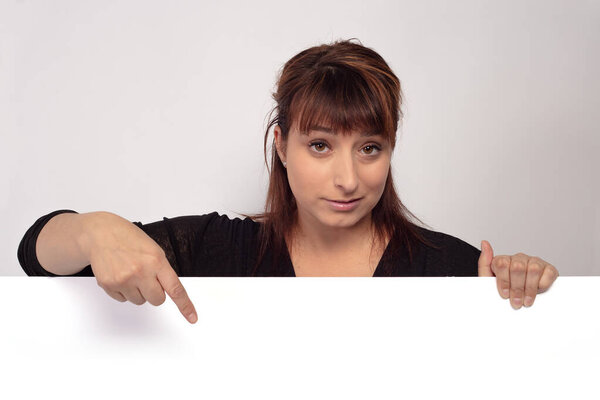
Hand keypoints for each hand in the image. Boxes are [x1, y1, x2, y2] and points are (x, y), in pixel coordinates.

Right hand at [81, 212, 197, 323]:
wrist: (101, 234)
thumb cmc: (129, 239)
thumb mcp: (154, 250)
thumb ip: (162, 270)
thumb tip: (169, 290)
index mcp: (156, 261)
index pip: (175, 288)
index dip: (185, 305)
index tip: (192, 317)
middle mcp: (141, 272)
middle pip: (157, 300)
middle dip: (155, 292)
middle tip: (147, 278)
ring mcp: (124, 280)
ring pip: (140, 301)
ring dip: (138, 291)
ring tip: (130, 272)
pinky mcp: (109, 285)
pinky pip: (123, 300)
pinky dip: (123, 291)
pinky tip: (119, 274)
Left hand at [477, 240, 558, 308]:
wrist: (518, 308)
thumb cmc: (504, 293)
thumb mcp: (489, 281)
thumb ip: (484, 262)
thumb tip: (484, 243)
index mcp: (504, 260)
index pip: (502, 264)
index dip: (503, 281)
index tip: (504, 294)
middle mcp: (519, 259)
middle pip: (517, 267)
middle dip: (517, 288)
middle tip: (516, 301)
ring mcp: (535, 262)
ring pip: (533, 269)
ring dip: (529, 289)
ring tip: (526, 300)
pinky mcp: (549, 269)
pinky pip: (548, 273)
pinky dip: (543, 284)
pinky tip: (538, 291)